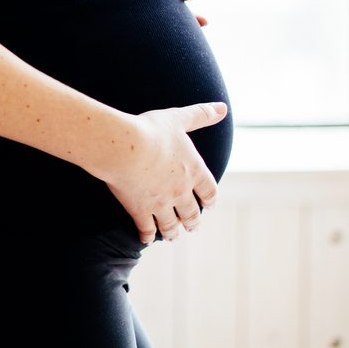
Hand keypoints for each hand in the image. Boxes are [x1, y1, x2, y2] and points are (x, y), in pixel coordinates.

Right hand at [103, 101, 227, 243]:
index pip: (209, 191)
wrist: (125, 148)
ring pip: (171, 224)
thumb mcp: (179, 118)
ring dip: (173, 232)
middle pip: (192, 212)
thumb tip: (223, 108)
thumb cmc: (151, 130)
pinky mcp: (140, 210)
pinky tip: (146, 240)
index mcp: (193, 170)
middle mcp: (181, 191)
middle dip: (192, 220)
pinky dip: (147, 235)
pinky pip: (146, 228)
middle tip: (192, 226)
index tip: (209, 206)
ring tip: (172, 237)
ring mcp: (160, 203)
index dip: (210, 199)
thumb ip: (201, 115)